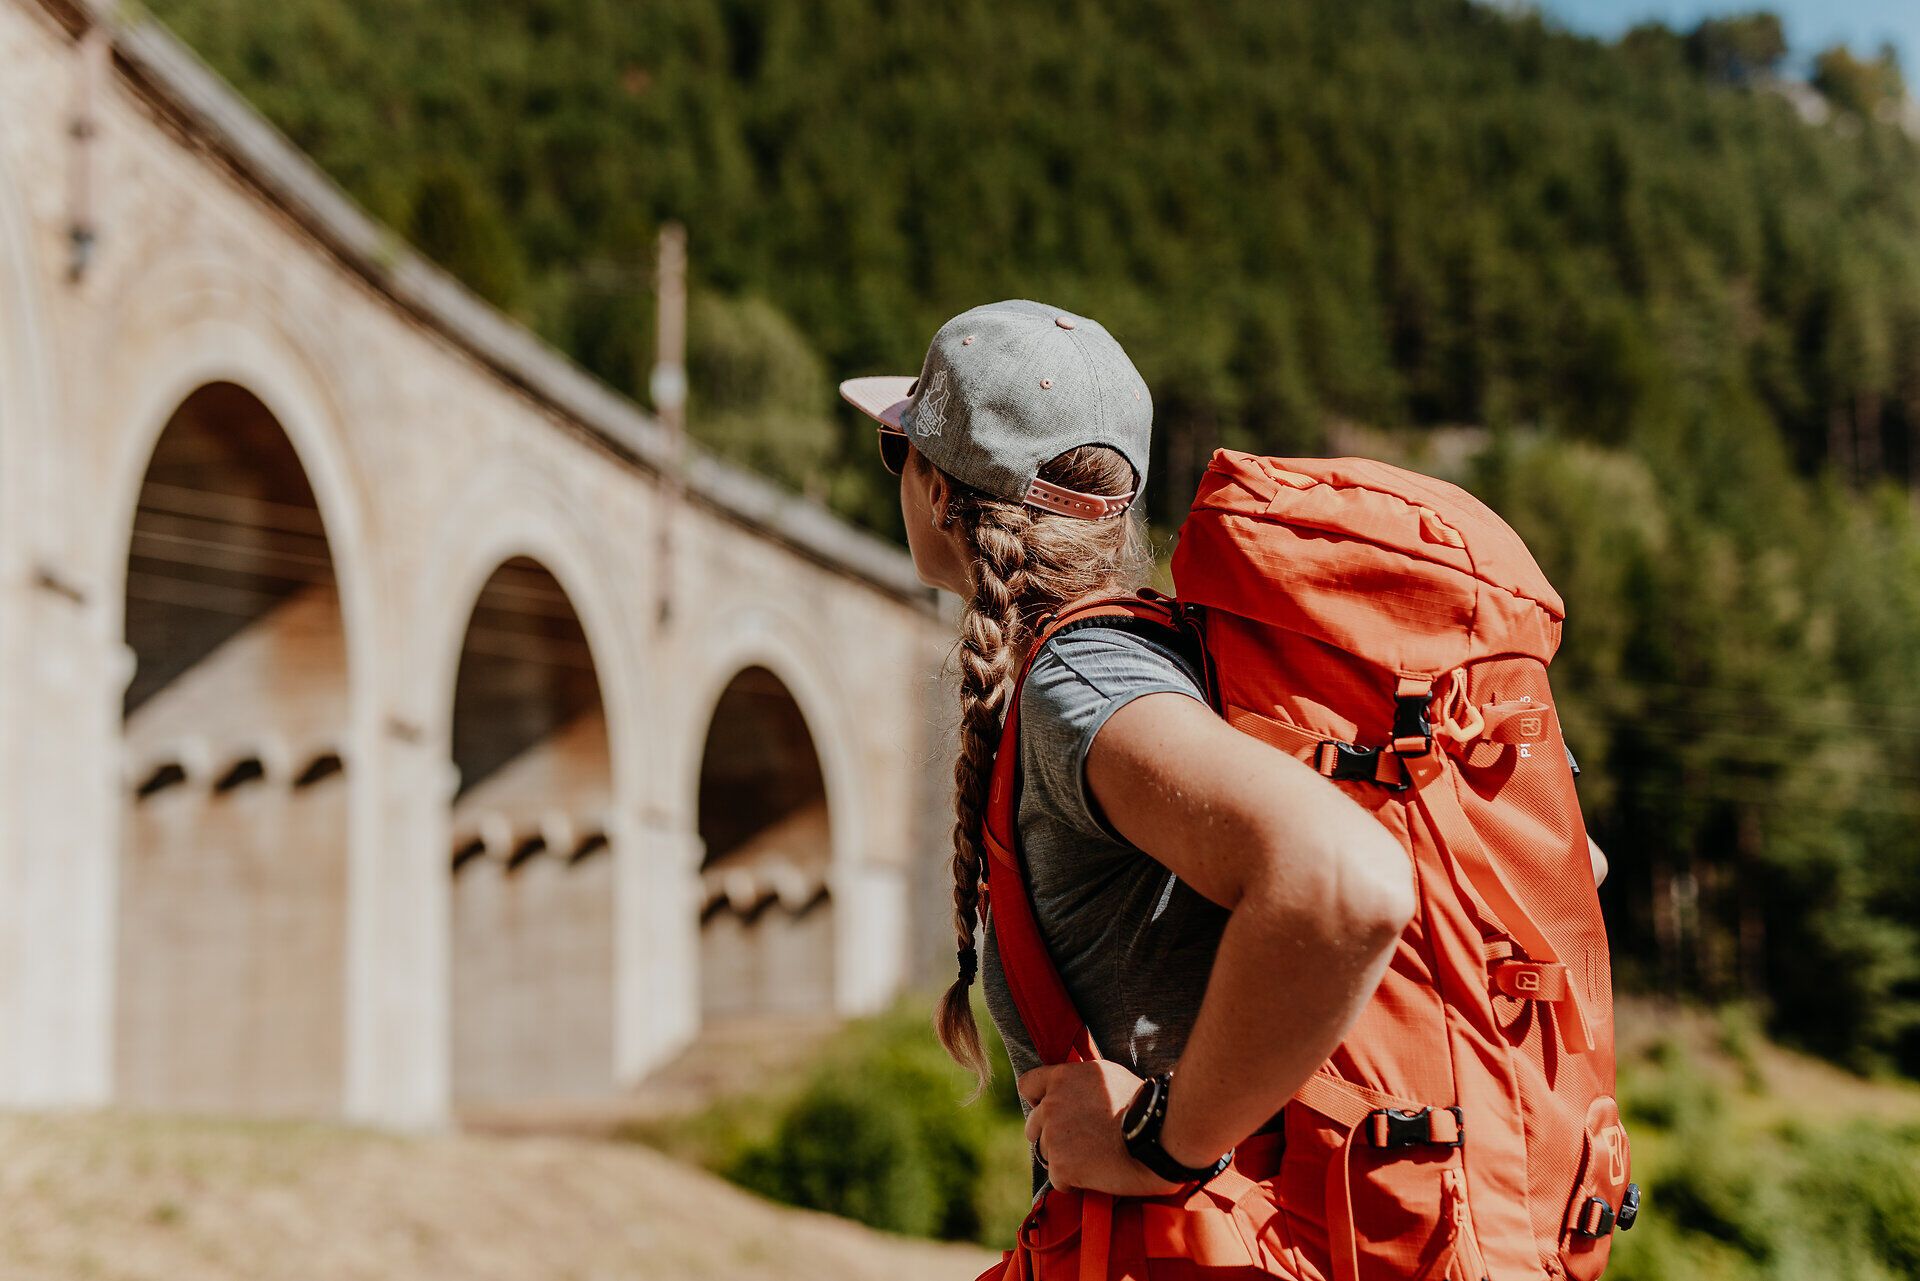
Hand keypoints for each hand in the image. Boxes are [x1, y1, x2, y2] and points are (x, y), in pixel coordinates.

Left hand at [1018, 1061, 1185, 1195]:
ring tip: (1096, 1162)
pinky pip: (1059, 1180)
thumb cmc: (1146, 1106)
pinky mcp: (1061, 1166)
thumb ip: (1083, 1084)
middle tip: (1080, 1146)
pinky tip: (1099, 1176)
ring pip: (1046, 1154)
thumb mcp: (1111, 1077)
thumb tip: (1079, 1093)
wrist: (1160, 1135)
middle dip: (1050, 1137)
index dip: (1037, 1100)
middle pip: (1033, 1126)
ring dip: (1065, 1161)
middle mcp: (1052, 1104)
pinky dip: (1075, 1183)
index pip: (1028, 1085)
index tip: (1050, 1112)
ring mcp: (1053, 1135)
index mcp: (1064, 1078)